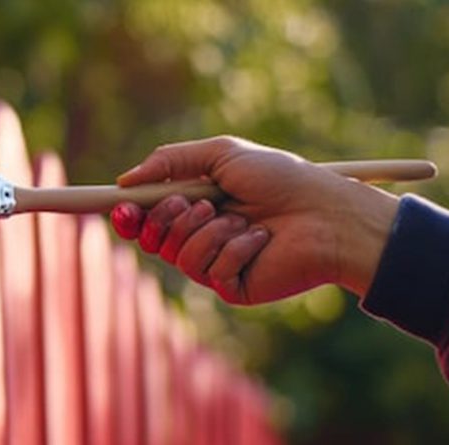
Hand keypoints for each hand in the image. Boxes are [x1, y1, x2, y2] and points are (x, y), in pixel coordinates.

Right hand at [110, 136, 399, 304]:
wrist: (326, 213)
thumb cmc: (282, 179)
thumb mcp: (222, 154)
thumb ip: (171, 160)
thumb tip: (124, 180)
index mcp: (195, 205)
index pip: (148, 216)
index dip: (129, 215)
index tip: (122, 208)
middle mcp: (201, 235)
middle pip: (153, 239)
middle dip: (167, 220)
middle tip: (195, 205)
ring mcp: (215, 263)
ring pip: (178, 255)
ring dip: (208, 231)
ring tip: (241, 218)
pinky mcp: (232, 286)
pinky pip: (209, 271)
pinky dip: (233, 248)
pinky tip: (260, 240)